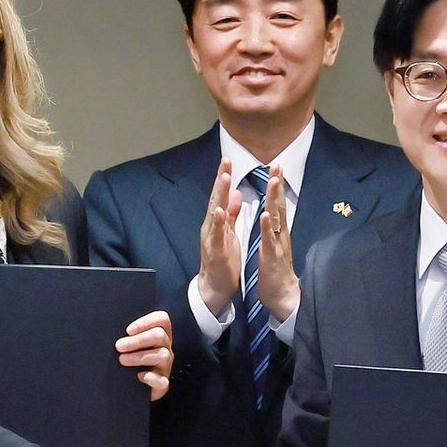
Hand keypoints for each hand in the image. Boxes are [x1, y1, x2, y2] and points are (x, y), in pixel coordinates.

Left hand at [117, 310, 173, 400]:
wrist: (130, 388)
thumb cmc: (128, 363)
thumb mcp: (127, 346)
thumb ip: (126, 336)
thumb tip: (112, 331)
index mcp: (158, 336)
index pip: (162, 320)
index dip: (147, 321)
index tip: (128, 330)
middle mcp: (165, 348)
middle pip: (160, 335)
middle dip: (138, 339)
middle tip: (119, 346)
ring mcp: (165, 367)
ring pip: (162, 355)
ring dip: (140, 356)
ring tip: (122, 360)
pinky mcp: (162, 385)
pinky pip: (162, 381)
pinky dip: (151, 378)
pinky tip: (138, 376)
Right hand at [196, 158, 241, 316]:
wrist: (214, 287)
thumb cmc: (223, 259)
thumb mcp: (228, 232)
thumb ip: (230, 213)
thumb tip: (234, 193)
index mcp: (218, 222)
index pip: (221, 195)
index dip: (224, 177)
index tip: (228, 159)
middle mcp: (211, 227)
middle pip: (216, 198)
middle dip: (220, 179)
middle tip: (225, 160)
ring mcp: (212, 239)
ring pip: (215, 213)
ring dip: (219, 195)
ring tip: (224, 178)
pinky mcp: (216, 252)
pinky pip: (217, 236)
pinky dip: (218, 224)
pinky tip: (219, 212)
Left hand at [255, 166, 298, 322]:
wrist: (283, 297)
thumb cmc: (276, 271)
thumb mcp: (274, 245)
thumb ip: (274, 229)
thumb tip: (274, 213)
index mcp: (277, 232)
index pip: (277, 205)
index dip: (276, 186)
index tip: (276, 167)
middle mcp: (280, 235)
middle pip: (279, 205)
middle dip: (278, 185)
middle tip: (278, 165)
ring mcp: (277, 245)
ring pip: (277, 219)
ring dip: (275, 200)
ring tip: (274, 182)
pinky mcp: (272, 258)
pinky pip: (269, 241)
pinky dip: (267, 228)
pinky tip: (265, 215)